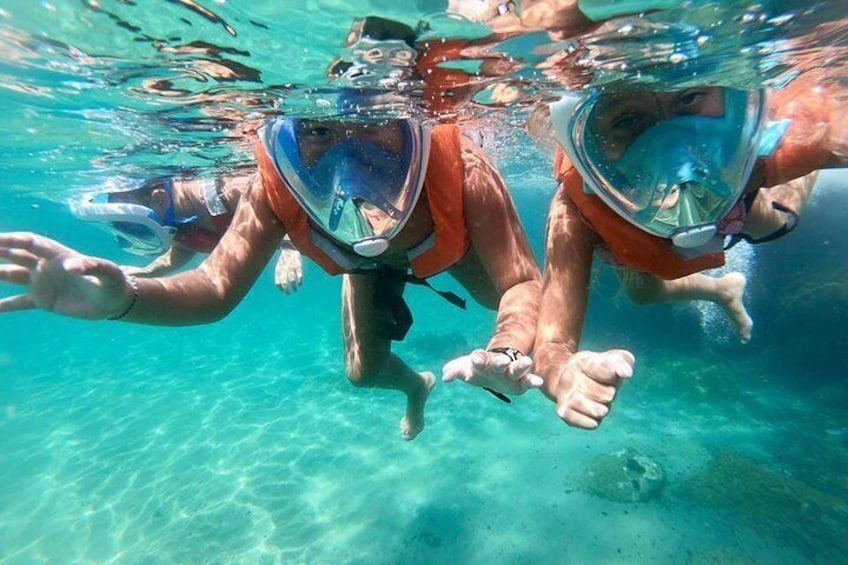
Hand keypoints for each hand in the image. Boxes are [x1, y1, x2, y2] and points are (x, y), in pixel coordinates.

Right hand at [0, 232, 132, 319]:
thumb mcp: (107, 273)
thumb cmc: (113, 282)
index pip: (30, 243)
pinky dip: (2, 305)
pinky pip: (17, 302)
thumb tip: (70, 266)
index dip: (11, 240)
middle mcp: (44, 266)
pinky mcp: (42, 300)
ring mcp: (41, 282)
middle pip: (13, 255)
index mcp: (58, 254)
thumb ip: (91, 266)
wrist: (114, 302)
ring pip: (9, 275)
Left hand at [274, 243, 302, 293]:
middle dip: (286, 288)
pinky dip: (300, 280)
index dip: (280, 286)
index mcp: (279, 267)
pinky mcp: (298, 264)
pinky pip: (299, 274)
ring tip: (295, 290)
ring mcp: (291, 266)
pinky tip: (300, 284)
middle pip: (284, 281)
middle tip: (288, 293)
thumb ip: (279, 271)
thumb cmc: (284, 255)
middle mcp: (284, 267)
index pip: (278, 279)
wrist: (290, 244)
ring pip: (291, 279)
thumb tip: (278, 280)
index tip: (283, 291)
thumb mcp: (279, 262)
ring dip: (294, 286)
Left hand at [442, 348, 543, 395]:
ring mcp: (511, 372)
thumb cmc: (482, 369)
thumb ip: (457, 370)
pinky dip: (533, 381)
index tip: (476, 360)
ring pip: (516, 368)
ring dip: (520, 365)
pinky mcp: (522, 382)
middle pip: (497, 362)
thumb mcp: (468, 368)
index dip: (478, 359)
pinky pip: (528, 381)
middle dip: (498, 362)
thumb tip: (444, 376)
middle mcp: (497, 364)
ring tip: (527, 362)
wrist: (500, 369)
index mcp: (483, 361)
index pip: (480, 358)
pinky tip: (539, 383)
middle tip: (502, 362)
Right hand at [554, 349, 634, 429]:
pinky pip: (591, 424)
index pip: (606, 369)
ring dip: (603, 408)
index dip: (616, 372)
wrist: (569, 380)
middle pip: (608, 396)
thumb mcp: (614, 360)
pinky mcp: (563, 413)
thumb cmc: (599, 370)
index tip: (618, 372)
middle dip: (609, 393)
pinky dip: (594, 420)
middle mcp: (569, 377)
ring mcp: (564, 395)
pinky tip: (588, 410)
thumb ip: (623, 363)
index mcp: (582, 362)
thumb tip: (626, 373)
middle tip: (600, 387)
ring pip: (600, 412)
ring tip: (594, 399)